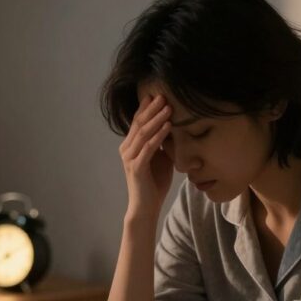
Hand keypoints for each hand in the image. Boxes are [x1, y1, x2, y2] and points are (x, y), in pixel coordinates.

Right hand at [119, 93, 172, 220]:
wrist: (147, 207)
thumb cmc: (154, 183)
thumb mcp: (161, 158)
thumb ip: (163, 143)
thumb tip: (173, 126)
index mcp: (131, 145)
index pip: (138, 122)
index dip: (147, 107)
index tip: (158, 94)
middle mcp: (126, 149)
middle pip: (139, 123)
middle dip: (151, 109)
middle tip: (163, 95)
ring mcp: (130, 158)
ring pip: (143, 133)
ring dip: (156, 119)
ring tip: (168, 108)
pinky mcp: (136, 167)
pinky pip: (148, 148)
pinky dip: (158, 136)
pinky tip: (168, 126)